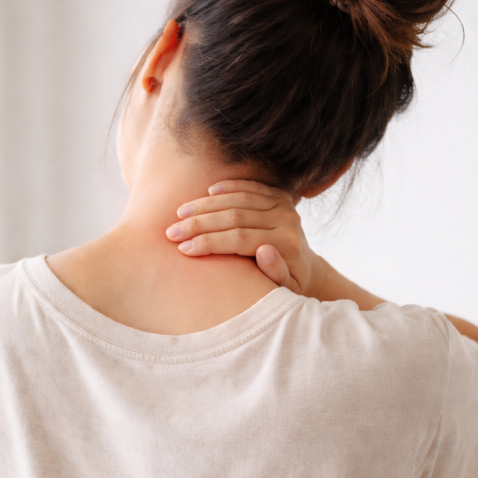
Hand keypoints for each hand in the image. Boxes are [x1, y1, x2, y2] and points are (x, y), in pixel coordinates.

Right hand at [165, 180, 317, 293]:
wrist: (306, 268)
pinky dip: (228, 187)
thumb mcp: (285, 290)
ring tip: (181, 213)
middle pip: (235, 216)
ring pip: (239, 199)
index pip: (239, 239)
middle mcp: (287, 220)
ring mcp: (284, 205)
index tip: (183, 248)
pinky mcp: (280, 195)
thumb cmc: (288, 285)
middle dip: (200, 223)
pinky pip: (250, 187)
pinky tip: (208, 192)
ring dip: (206, 204)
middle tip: (172, 231)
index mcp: (287, 244)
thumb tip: (265, 251)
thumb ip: (276, 274)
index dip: (209, 242)